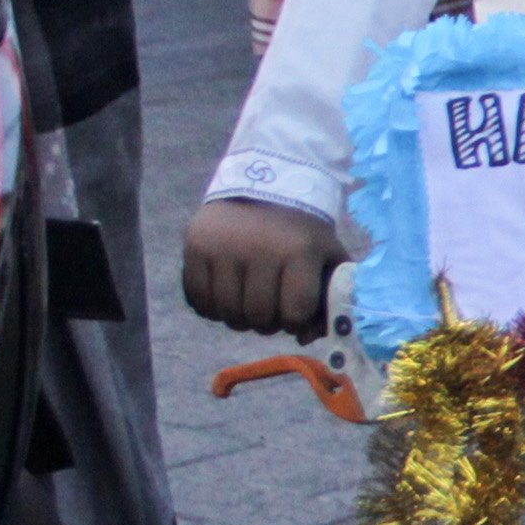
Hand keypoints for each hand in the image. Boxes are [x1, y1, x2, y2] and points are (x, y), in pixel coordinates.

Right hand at [181, 197, 344, 338]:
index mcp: (299, 250)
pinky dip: (211, 308)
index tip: (294, 311)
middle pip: (258, 316)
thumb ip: (330, 297)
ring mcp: (222, 247)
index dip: (295, 320)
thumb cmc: (301, 232)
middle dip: (266, 322)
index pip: (294, 312)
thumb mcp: (328, 255)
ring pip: (226, 313)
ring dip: (238, 318)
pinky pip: (198, 300)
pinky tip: (225, 294)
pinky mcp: (194, 247)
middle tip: (269, 310)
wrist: (262, 186)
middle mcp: (258, 248)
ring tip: (248, 303)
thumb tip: (305, 338)